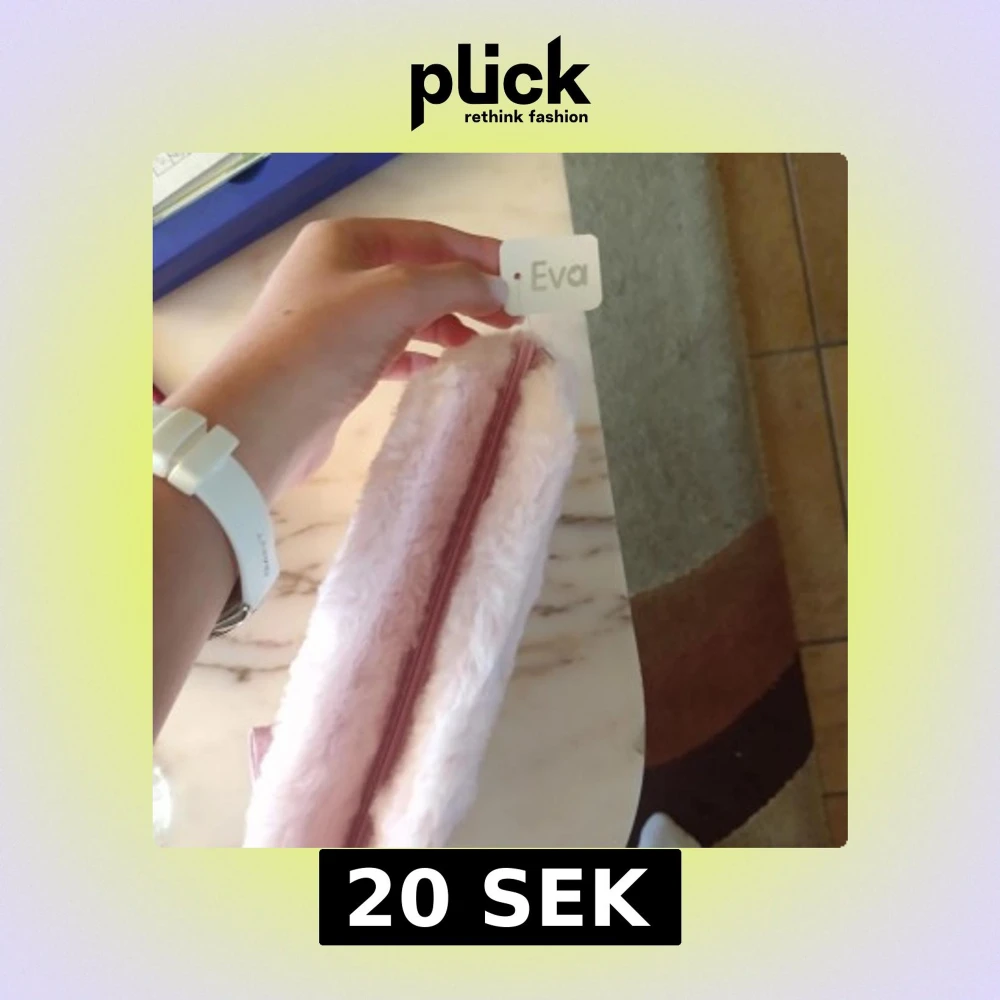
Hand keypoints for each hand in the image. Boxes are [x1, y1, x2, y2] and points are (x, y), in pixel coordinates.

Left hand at [166, 217, 512, 500]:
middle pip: (421, 274)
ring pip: (409, 314)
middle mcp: (340, 273)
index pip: (429, 236)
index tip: (522, 273)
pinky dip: (423, 354)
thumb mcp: (397, 295)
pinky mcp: (339, 363)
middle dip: (469, 292)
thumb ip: (454, 283)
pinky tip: (444, 367)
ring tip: (489, 344)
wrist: (263, 417)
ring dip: (450, 324)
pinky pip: (393, 349)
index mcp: (348, 240)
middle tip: (515, 316)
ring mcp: (337, 320)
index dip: (479, 252)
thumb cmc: (326, 341)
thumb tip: (497, 288)